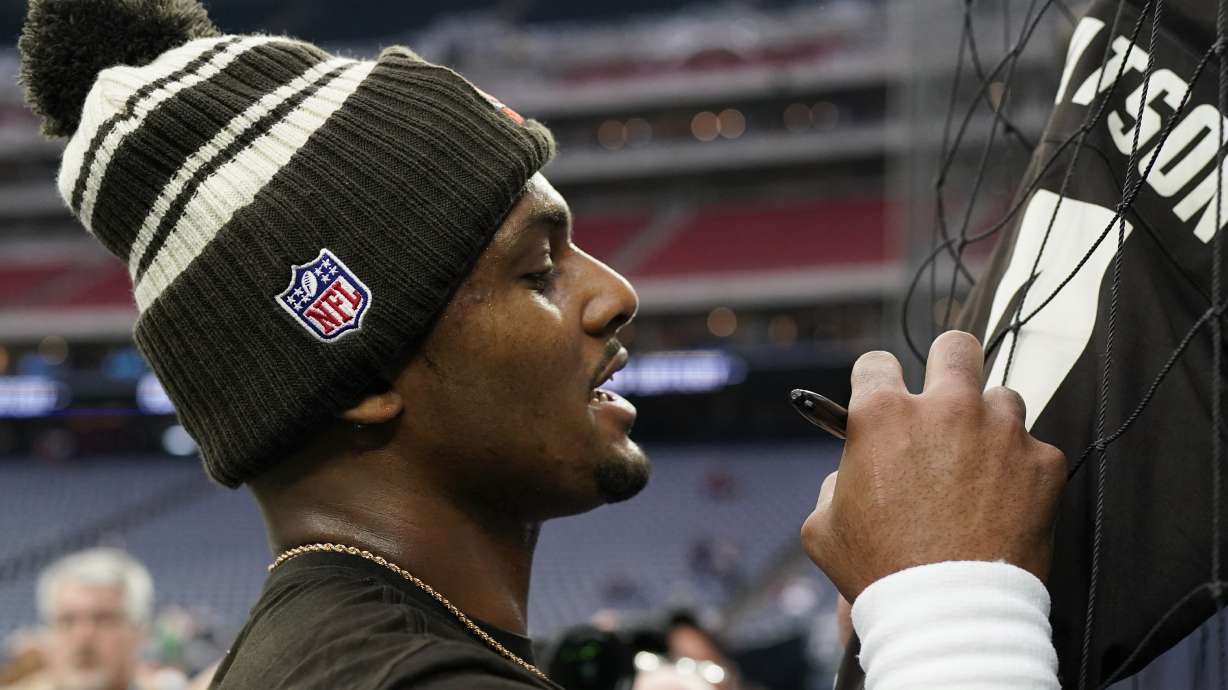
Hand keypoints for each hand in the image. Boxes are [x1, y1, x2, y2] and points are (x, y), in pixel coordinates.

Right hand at [800, 330, 1066, 601]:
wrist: (949, 614)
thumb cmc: (880, 572)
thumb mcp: (823, 525)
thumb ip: (835, 480)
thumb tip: (854, 467)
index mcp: (882, 415)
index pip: (876, 363)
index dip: (876, 384)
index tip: (885, 400)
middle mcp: (945, 409)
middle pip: (956, 348)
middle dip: (948, 366)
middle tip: (945, 400)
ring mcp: (1000, 431)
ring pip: (1001, 398)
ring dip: (988, 425)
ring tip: (977, 468)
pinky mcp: (1044, 462)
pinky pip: (1034, 449)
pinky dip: (1021, 470)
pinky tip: (1004, 503)